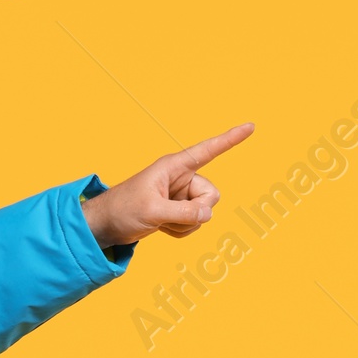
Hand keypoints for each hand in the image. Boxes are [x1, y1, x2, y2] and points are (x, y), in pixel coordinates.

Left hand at [82, 123, 253, 246]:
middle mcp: (182, 179)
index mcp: (174, 167)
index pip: (208, 150)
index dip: (230, 139)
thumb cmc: (122, 210)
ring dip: (185, 225)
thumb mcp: (153, 212)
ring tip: (160, 222)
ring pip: (204, 213)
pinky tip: (161, 228)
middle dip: (197, 211)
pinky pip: (194, 224)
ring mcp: (181, 196)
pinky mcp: (178, 212)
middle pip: (211, 196)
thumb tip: (207, 216)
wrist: (106, 226)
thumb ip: (183, 214)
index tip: (251, 126)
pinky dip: (180, 231)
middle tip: (172, 216)